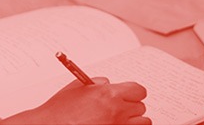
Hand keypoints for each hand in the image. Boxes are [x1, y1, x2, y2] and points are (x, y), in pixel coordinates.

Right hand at [3, 78, 150, 124]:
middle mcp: (116, 112)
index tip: (130, 94)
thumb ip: (96, 83)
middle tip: (120, 108)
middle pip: (141, 107)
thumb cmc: (60, 111)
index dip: (134, 92)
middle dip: (131, 106)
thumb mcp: (77, 88)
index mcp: (109, 95)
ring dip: (134, 121)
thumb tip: (107, 83)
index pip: (138, 90)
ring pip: (143, 123)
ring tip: (121, 119)